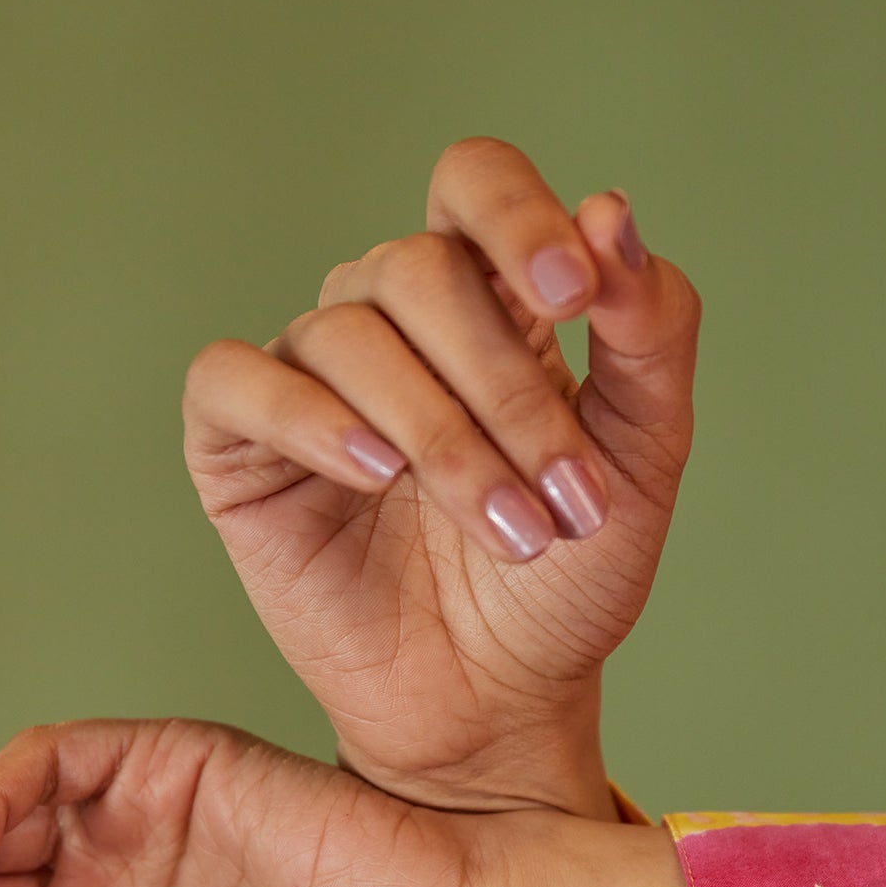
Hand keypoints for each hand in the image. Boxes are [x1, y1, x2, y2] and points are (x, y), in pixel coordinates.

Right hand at [182, 138, 700, 821]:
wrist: (501, 702)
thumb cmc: (565, 580)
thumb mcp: (643, 459)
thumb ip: (650, 334)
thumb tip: (614, 213)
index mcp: (486, 300)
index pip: (474, 184)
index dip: (515, 216)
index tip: (572, 296)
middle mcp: (389, 320)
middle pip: (419, 269)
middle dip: (505, 389)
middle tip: (565, 500)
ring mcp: (309, 378)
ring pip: (346, 332)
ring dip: (441, 435)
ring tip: (509, 533)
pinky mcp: (237, 445)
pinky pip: (235, 380)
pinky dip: (306, 416)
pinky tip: (373, 473)